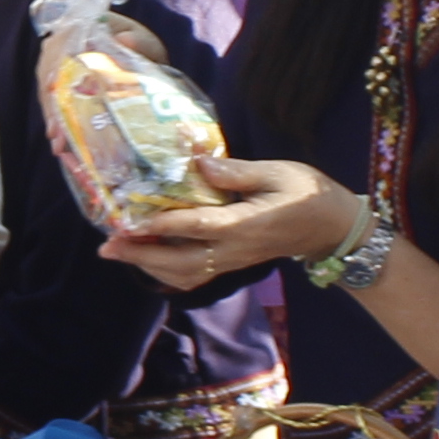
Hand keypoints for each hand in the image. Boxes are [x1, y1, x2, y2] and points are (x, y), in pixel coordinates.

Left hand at [97, 153, 358, 290]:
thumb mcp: (276, 172)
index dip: (162, 226)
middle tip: (107, 245)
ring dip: (148, 266)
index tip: (130, 221)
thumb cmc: (307, 193)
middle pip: (181, 264)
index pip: (198, 227)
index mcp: (246, 225)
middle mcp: (235, 250)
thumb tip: (198, 162)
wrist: (331, 228)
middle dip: (141, 256)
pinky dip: (165, 271)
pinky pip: (193, 276)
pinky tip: (146, 257)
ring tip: (117, 251)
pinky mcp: (231, 264)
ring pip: (184, 275)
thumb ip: (235, 172)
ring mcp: (233, 261)